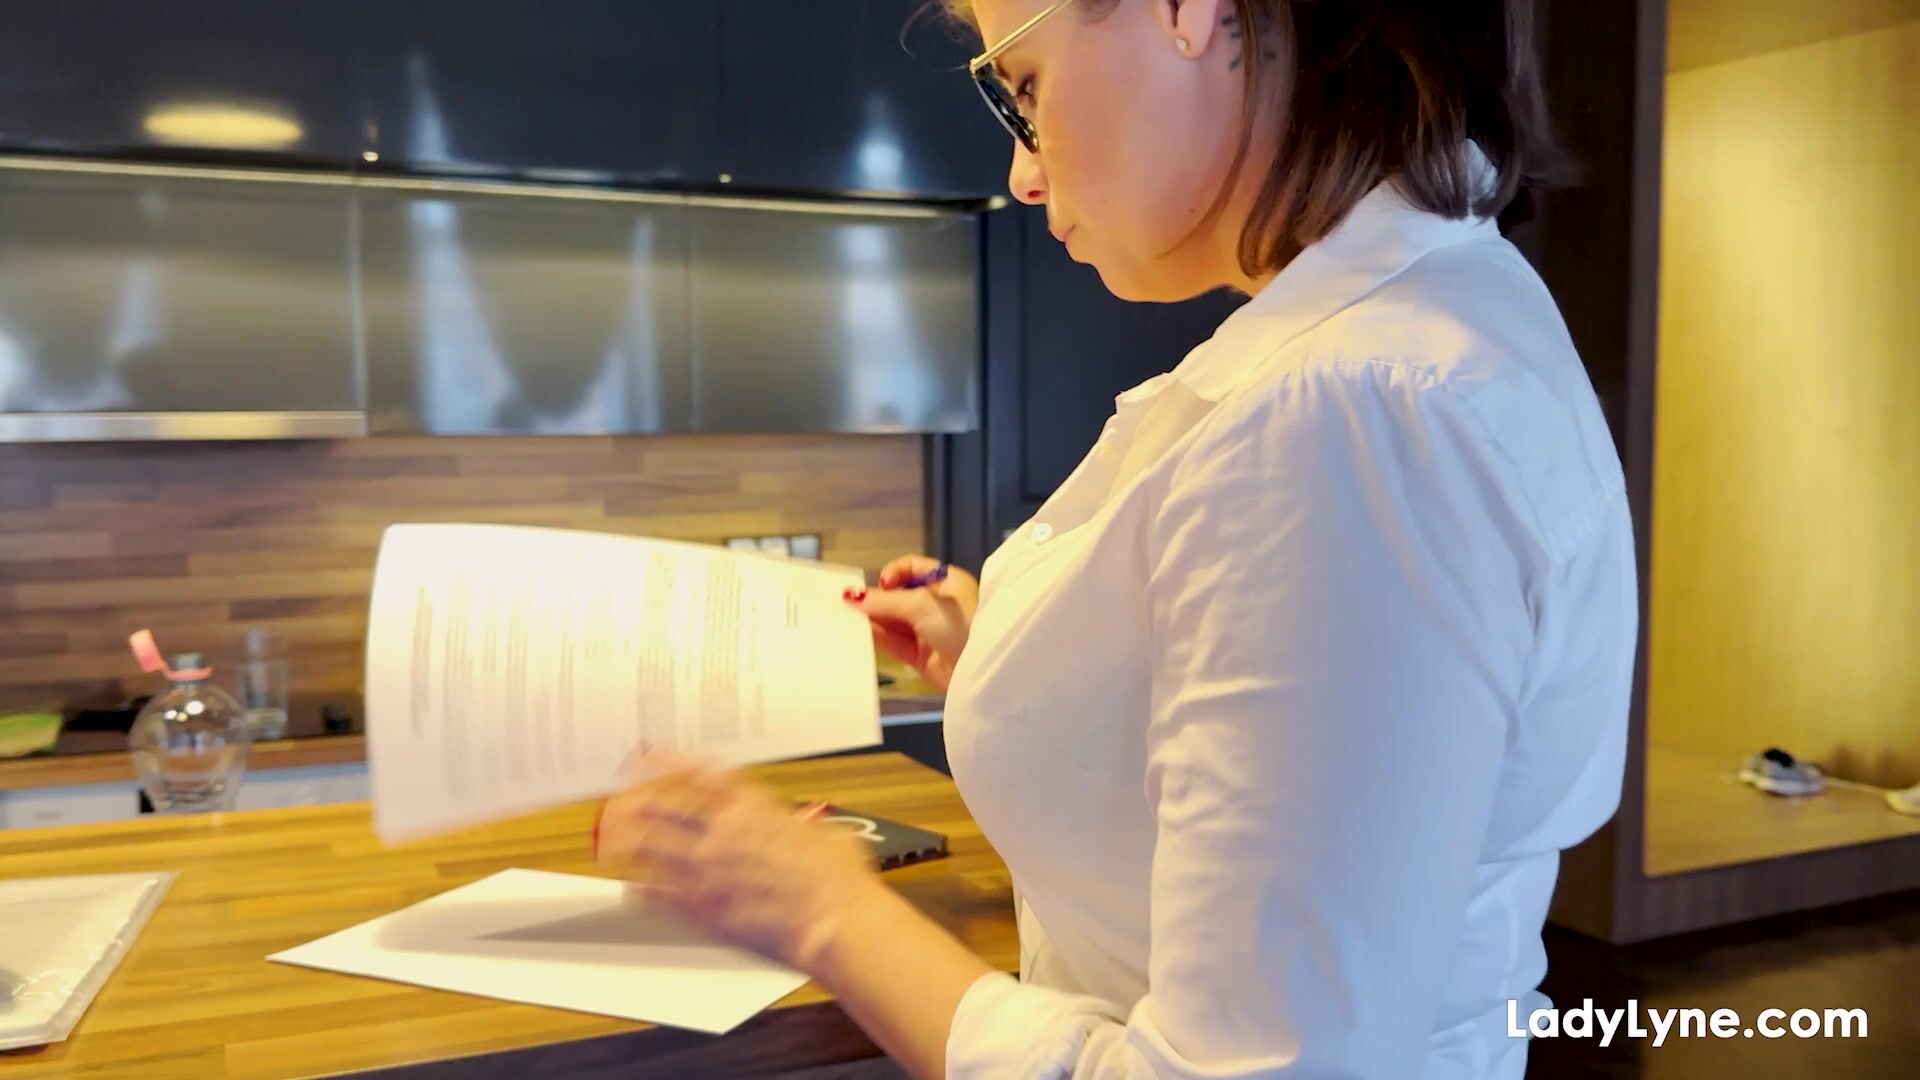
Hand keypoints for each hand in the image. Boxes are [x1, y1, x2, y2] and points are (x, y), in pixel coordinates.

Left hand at [594, 752, 892, 973]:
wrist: (834, 920)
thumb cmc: (838, 879)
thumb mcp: (823, 832)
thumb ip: (798, 826)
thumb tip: (800, 828)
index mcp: (751, 807)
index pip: (695, 773)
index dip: (664, 761)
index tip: (644, 757)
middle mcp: (721, 833)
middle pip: (660, 806)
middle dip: (634, 800)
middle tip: (618, 799)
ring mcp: (707, 871)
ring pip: (647, 848)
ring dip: (624, 842)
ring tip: (610, 841)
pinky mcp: (703, 910)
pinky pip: (656, 895)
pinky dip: (639, 889)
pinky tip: (632, 888)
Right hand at [845, 555, 978, 689]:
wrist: (981, 666)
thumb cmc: (961, 623)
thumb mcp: (921, 603)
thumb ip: (885, 600)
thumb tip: (853, 596)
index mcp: (946, 582)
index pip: (912, 568)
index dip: (894, 572)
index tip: (882, 583)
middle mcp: (937, 605)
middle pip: (899, 597)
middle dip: (877, 599)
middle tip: (852, 603)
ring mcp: (929, 631)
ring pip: (894, 622)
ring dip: (873, 619)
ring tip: (849, 618)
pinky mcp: (922, 657)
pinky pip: (895, 644)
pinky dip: (878, 638)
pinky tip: (861, 633)